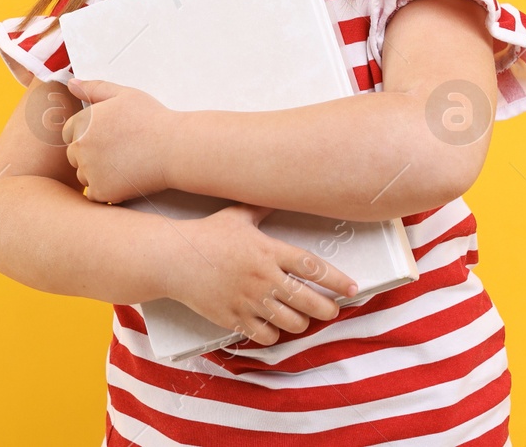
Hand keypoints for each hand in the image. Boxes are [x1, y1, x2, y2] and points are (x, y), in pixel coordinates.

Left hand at [62, 78, 178, 204]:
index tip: (108, 137)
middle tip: (120, 151)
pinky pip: (95, 194)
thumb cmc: (153, 119)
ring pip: (84, 176)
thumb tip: (72, 84)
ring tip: (125, 164)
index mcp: (82, 122)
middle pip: (74, 156)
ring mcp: (89, 171)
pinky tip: (126, 178)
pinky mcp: (101, 191)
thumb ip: (94, 88)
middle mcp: (80, 147)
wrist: (174, 147)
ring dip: (97, 174)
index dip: (88, 135)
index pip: (69, 133)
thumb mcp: (123, 94)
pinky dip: (107, 190)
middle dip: (91, 155)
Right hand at [163, 204, 360, 346]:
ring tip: (303, 318)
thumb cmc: (207, 234)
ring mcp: (249, 300)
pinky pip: (265, 335)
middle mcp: (263, 277)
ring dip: (302, 323)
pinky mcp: (233, 318)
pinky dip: (274, 333)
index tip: (352, 289)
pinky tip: (274, 326)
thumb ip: (263, 207)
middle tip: (331, 310)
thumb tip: (280, 191)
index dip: (337, 281)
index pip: (313, 268)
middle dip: (327, 309)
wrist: (173, 258)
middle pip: (309, 301)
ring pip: (292, 322)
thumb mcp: (238, 215)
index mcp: (269, 251)